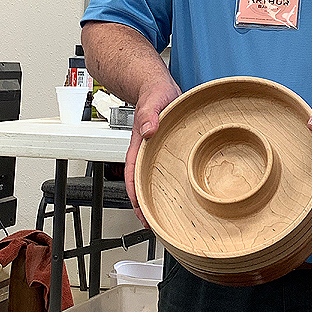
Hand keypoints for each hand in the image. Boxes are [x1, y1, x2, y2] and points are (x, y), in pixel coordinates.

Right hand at [125, 80, 180, 225]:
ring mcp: (155, 150)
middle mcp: (145, 150)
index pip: (132, 174)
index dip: (135, 195)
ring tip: (166, 216)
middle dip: (145, 205)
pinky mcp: (167, 148)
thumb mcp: (153, 100)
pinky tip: (179, 190)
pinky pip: (164, 169)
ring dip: (156, 196)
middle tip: (154, 225)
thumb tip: (148, 129)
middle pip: (141, 182)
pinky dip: (168, 182)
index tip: (140, 211)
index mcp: (139, 143)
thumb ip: (149, 114)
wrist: (157, 86)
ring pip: (152, 178)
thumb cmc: (153, 92)